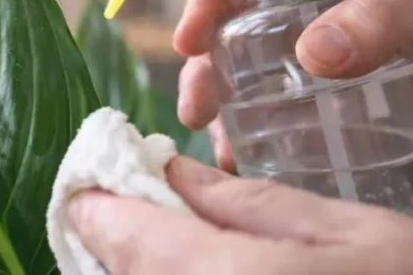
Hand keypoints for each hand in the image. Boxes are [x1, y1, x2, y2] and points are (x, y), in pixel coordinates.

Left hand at [68, 157, 412, 274]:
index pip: (122, 234)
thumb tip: (172, 173)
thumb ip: (246, 203)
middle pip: (121, 274)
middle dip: (115, 239)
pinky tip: (195, 272)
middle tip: (128, 206)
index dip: (96, 204)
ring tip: (162, 238)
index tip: (88, 183)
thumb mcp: (348, 234)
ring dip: (134, 271)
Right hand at [173, 0, 412, 170]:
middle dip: (210, 66)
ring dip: (231, 106)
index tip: (187, 39)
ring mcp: (339, 50)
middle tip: (196, 107)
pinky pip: (295, 106)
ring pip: (262, 70)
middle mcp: (330, 1)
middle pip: (245, 24)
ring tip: (224, 144)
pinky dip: (266, 129)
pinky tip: (255, 155)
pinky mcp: (352, 94)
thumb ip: (383, 15)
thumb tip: (312, 52)